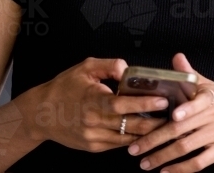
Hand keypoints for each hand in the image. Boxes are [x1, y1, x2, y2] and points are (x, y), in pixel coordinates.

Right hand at [26, 57, 168, 152]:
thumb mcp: (85, 68)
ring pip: (127, 138)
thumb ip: (109, 66)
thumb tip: (128, 68)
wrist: (40, 114)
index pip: (121, 104)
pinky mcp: (93, 147)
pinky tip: (147, 131)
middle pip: (129, 125)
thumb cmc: (65, 87)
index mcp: (91, 100)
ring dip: (147, 133)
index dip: (144, 103)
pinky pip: (119, 144)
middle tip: (174, 115)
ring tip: (166, 124)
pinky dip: (133, 138)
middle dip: (154, 122)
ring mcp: (93, 138)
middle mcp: (93, 122)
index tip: (163, 100)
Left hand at [127, 53, 213, 170]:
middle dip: (155, 140)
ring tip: (145, 163)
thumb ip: (191, 74)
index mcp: (211, 99)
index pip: (198, 103)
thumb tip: (177, 58)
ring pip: (187, 148)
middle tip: (135, 148)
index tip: (172, 116)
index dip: (186, 109)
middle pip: (182, 130)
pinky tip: (166, 172)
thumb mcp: (212, 87)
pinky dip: (181, 169)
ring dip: (162, 157)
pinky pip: (198, 163)